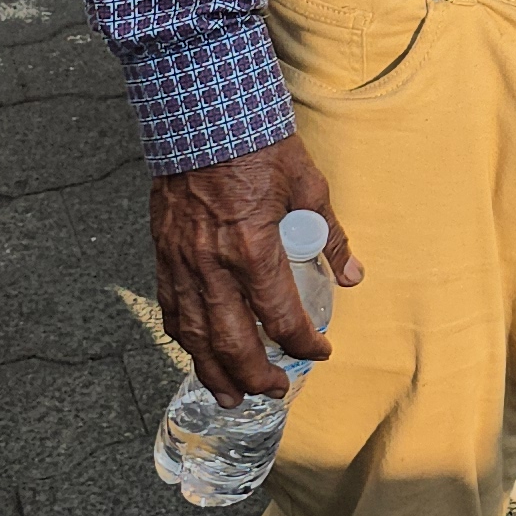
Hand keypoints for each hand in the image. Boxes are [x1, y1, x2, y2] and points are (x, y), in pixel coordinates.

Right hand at [148, 135, 362, 405]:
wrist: (201, 116)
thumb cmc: (259, 146)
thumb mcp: (308, 184)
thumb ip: (329, 235)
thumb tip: (351, 275)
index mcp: (253, 247)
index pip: (280, 317)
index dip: (303, 343)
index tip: (319, 352)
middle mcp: (213, 264)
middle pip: (232, 340)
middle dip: (256, 374)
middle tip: (275, 390)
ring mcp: (182, 262)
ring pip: (194, 335)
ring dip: (213, 371)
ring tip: (229, 398)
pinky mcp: (163, 254)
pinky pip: (171, 309)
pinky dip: (183, 338)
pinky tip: (195, 354)